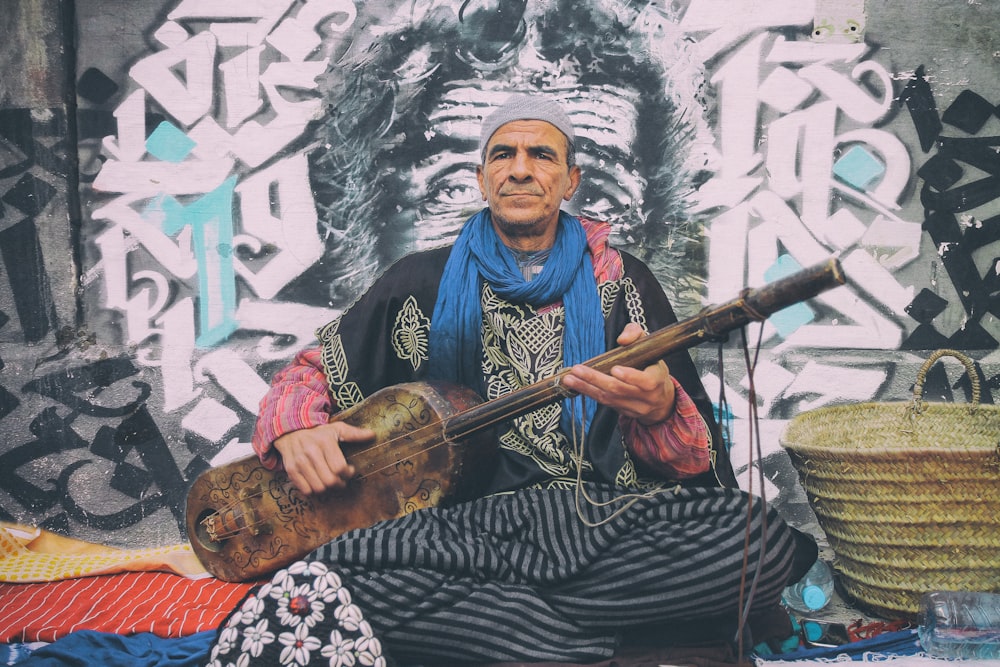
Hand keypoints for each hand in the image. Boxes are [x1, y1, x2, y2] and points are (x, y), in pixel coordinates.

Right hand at [273, 422, 375, 494]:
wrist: (290, 430)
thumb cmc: (318, 432)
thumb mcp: (336, 429)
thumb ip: (354, 433)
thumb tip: (372, 435)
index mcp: (325, 442)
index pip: (340, 468)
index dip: (348, 473)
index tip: (350, 470)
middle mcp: (311, 452)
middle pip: (330, 481)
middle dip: (340, 484)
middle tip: (342, 480)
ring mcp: (299, 462)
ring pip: (318, 488)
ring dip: (328, 489)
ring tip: (331, 482)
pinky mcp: (290, 470)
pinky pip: (305, 490)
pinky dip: (314, 491)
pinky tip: (318, 482)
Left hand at [560, 322, 675, 425]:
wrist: (661, 398)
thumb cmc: (652, 366)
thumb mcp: (649, 346)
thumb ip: (636, 334)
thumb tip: (622, 339)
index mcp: (657, 379)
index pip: (646, 382)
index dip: (630, 376)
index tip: (614, 369)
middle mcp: (647, 397)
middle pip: (620, 390)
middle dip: (596, 379)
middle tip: (577, 370)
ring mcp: (635, 408)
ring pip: (609, 399)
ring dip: (587, 388)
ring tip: (569, 379)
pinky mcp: (624, 412)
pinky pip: (605, 403)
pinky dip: (589, 394)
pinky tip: (576, 386)